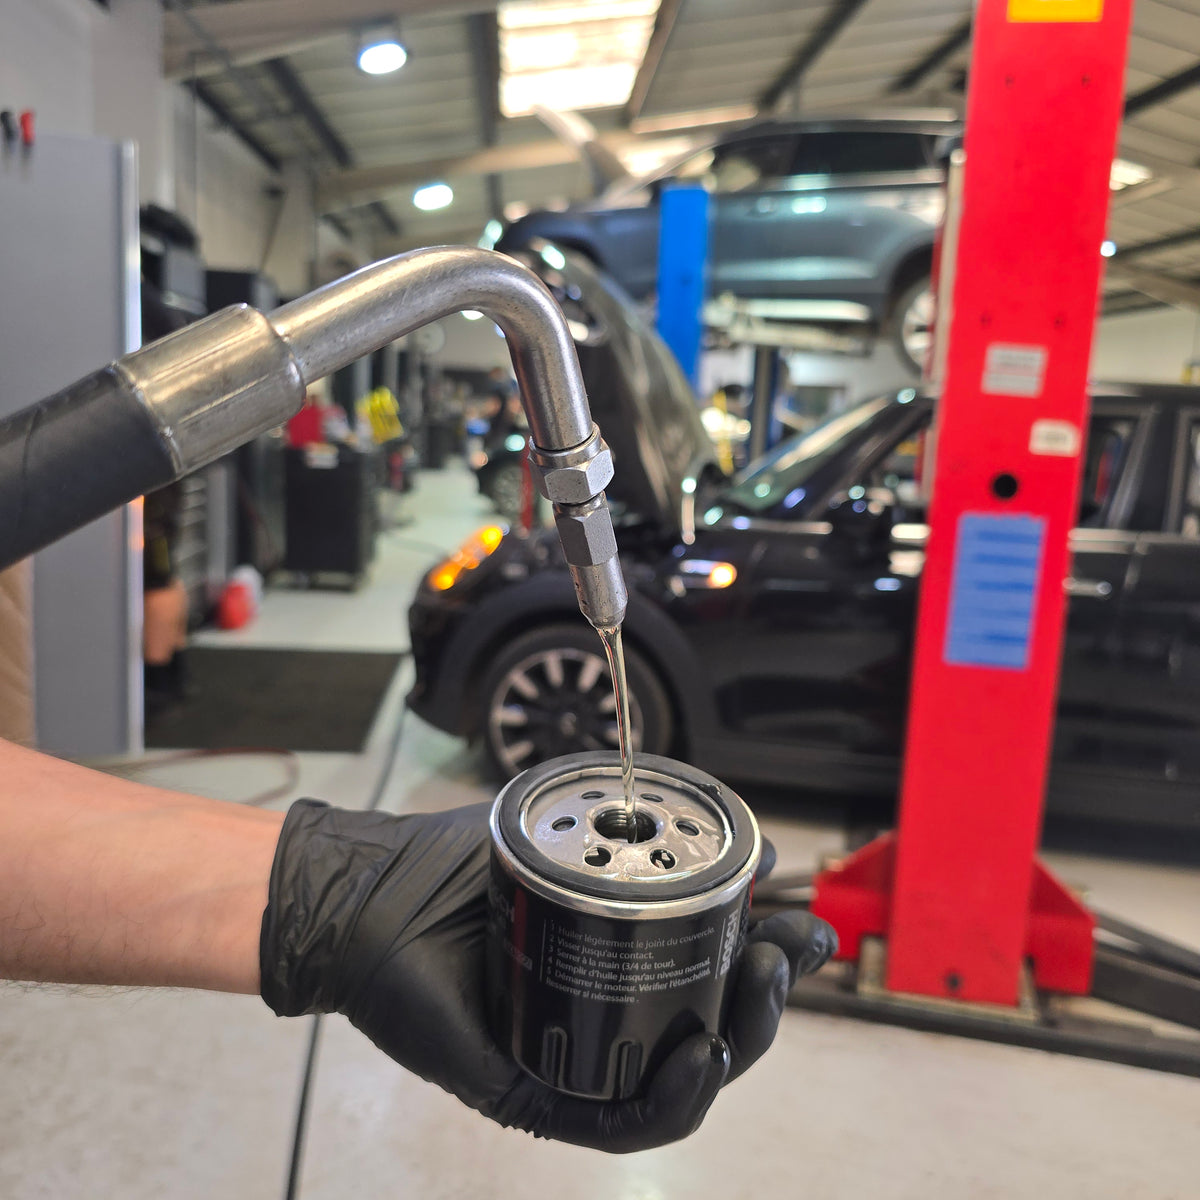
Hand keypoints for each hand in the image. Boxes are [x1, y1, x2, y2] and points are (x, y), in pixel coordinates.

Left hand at [260, 800, 835, 1152]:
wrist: (373, 896)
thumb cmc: (460, 867)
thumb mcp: (570, 839)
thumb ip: (656, 842)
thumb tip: (754, 848)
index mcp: (620, 963)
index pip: (715, 973)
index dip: (770, 955)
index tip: (802, 924)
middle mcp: (606, 1016)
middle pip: (715, 1031)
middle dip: (769, 998)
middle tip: (788, 954)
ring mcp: (574, 1058)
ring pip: (684, 1082)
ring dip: (740, 1042)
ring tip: (758, 992)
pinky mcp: (537, 1094)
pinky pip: (620, 1119)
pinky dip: (674, 1096)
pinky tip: (704, 1056)